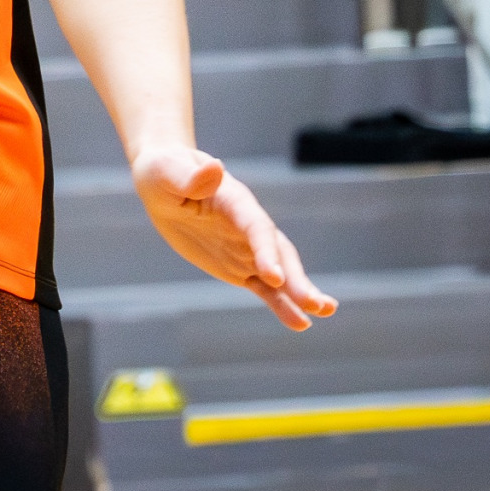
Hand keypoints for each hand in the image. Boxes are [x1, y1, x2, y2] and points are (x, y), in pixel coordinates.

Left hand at [135, 147, 335, 331]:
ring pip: (280, 272)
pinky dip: (281, 304)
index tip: (273, 277)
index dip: (265, 251)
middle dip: (295, 278)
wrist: (164, 182)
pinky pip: (264, 288)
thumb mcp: (169, 172)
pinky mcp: (240, 266)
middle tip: (316, 303)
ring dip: (300, 292)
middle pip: (278, 252)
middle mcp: (248, 225)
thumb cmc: (165, 172)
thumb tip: (216, 167)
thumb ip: (192, 178)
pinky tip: (300, 323)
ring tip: (325, 311)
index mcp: (235, 201)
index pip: (256, 228)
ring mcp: (246, 247)